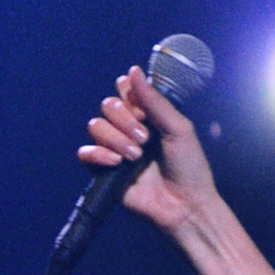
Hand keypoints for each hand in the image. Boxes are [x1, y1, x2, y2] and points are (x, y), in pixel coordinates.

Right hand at [78, 64, 218, 236]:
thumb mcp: (179, 128)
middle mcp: (129, 129)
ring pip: (96, 126)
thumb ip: (154, 100)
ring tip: (136, 156)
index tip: (146, 111)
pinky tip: (116, 163)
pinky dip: (98, 154)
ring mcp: (115, 149)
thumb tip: (133, 70)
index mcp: (147, 115)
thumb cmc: (189, 167)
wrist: (185, 204)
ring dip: (116, 139)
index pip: (124, 90)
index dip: (129, 95)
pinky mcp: (104, 171)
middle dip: (125, 120)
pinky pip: (85, 153)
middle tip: (145, 139)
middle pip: (108, 106)